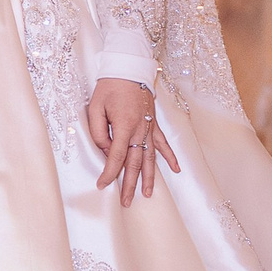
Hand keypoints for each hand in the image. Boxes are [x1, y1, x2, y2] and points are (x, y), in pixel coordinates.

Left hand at [87, 78, 180, 206]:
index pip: (116, 156)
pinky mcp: (153, 124)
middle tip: (126, 202)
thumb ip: (98, 132)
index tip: (102, 185)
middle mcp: (140, 129)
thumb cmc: (109, 86)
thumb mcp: (95, 107)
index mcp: (124, 125)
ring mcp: (149, 127)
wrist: (128, 68)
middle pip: (134, 162)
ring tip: (147, 194)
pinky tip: (176, 169)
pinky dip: (170, 157)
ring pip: (150, 157)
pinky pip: (163, 143)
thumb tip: (106, 150)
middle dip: (129, 184)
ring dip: (149, 177)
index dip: (109, 173)